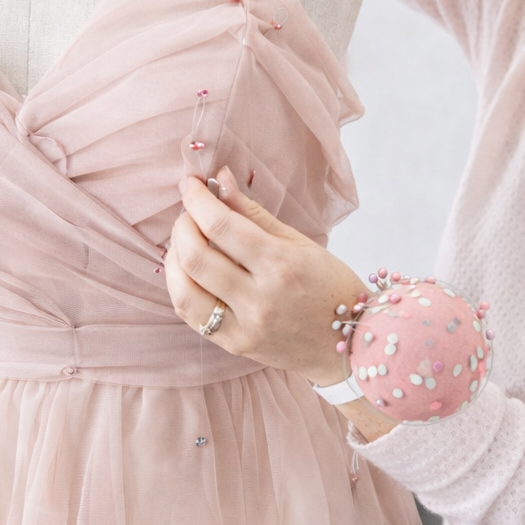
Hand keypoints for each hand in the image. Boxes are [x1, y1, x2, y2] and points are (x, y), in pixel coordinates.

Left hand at [165, 166, 364, 386]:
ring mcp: (245, 327)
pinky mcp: (234, 345)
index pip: (221, 226)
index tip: (190, 183)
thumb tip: (220, 179)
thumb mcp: (299, 242)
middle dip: (182, 224)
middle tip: (189, 211)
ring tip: (184, 240)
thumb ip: (253, 212)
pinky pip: (191, 315)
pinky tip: (188, 270)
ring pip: (184, 291)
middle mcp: (260, 299)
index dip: (197, 199)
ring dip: (174, 257)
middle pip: (196, 257)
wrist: (350, 342)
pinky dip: (181, 286)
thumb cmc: (331, 285)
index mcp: (281, 265)